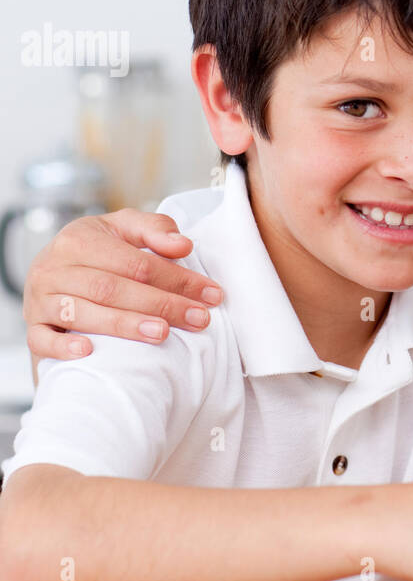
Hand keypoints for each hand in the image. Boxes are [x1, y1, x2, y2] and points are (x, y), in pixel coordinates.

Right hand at [23, 210, 222, 360]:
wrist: (52, 268)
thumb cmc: (97, 250)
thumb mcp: (123, 229)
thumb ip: (154, 229)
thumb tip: (183, 245)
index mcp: (80, 239)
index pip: (136, 262)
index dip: (177, 279)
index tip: (212, 295)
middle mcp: (55, 268)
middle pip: (113, 288)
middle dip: (161, 304)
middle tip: (199, 319)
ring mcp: (40, 299)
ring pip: (82, 313)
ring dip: (124, 325)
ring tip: (162, 334)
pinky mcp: (33, 326)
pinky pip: (41, 339)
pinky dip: (63, 347)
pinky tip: (90, 351)